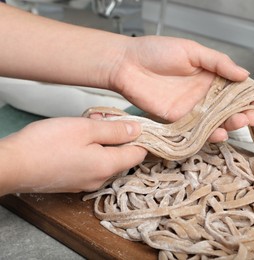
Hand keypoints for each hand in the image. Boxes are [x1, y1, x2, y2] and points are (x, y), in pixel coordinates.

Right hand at [0, 118, 145, 195]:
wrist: (12, 165)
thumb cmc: (46, 144)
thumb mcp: (86, 128)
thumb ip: (115, 130)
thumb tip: (138, 131)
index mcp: (108, 166)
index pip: (139, 154)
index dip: (141, 137)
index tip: (135, 123)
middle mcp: (100, 179)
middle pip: (122, 156)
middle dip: (117, 135)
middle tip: (103, 118)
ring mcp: (86, 183)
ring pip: (106, 159)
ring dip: (102, 141)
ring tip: (88, 124)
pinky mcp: (73, 182)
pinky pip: (91, 165)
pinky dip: (91, 150)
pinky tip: (77, 138)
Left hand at [108, 36, 253, 141]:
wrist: (127, 64)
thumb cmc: (156, 51)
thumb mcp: (192, 51)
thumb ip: (218, 63)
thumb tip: (244, 75)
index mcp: (212, 76)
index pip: (239, 90)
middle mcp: (206, 95)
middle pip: (232, 109)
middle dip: (247, 114)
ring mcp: (194, 110)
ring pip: (218, 122)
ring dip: (232, 125)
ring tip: (240, 122)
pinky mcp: (180, 122)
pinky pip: (199, 132)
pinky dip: (210, 135)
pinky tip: (219, 134)